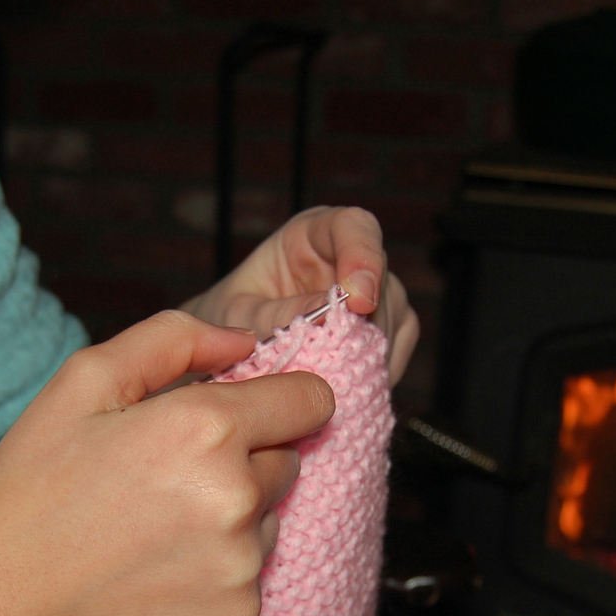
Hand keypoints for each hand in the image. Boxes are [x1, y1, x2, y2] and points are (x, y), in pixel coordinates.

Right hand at [0, 311, 332, 615]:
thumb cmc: (33, 486)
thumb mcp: (84, 380)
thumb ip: (174, 340)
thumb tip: (245, 342)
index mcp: (207, 428)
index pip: (311, 400)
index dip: (279, 400)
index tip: (244, 414)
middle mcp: (238, 497)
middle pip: (290, 460)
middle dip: (247, 458)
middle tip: (168, 477)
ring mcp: (242, 565)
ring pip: (270, 520)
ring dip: (234, 517)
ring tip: (155, 527)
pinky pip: (252, 577)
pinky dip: (219, 572)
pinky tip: (158, 570)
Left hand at [183, 206, 419, 383]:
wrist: (221, 357)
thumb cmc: (223, 322)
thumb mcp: (237, 316)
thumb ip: (276, 314)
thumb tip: (326, 316)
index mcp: (311, 236)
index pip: (353, 227)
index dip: (363, 257)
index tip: (359, 300)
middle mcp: (348, 261)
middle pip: (381, 281)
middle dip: (363, 325)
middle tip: (334, 363)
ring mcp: (371, 297)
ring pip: (393, 320)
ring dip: (365, 354)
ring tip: (326, 383)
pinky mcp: (380, 333)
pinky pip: (394, 351)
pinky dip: (374, 372)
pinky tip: (344, 387)